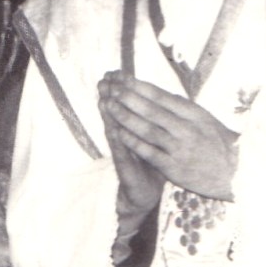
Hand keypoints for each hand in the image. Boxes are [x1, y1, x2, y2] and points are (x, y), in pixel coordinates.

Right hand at [98, 77, 164, 242]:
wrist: (145, 195)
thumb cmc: (150, 164)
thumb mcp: (154, 140)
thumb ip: (153, 121)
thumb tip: (161, 97)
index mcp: (135, 128)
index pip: (127, 105)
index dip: (121, 89)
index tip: (116, 71)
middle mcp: (126, 138)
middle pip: (117, 113)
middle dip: (111, 96)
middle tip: (103, 79)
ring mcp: (124, 153)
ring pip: (115, 130)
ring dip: (109, 115)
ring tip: (103, 98)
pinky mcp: (126, 169)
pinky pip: (122, 153)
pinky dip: (119, 142)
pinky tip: (114, 131)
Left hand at [99, 73, 237, 199]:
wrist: (235, 173)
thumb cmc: (218, 143)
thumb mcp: (205, 119)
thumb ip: (182, 107)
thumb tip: (160, 93)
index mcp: (194, 113)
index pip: (162, 96)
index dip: (140, 86)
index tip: (123, 77)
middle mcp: (186, 129)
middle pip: (152, 110)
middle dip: (128, 97)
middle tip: (110, 87)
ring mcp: (179, 148)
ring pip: (148, 129)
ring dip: (126, 117)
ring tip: (109, 106)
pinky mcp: (174, 168)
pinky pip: (149, 152)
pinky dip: (133, 142)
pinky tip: (118, 133)